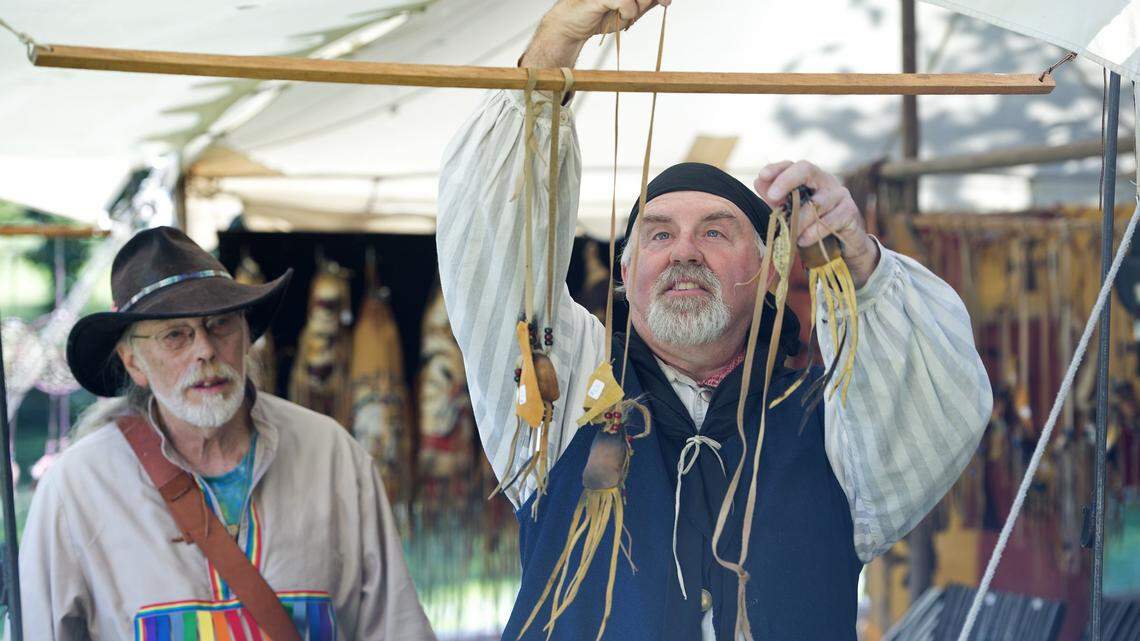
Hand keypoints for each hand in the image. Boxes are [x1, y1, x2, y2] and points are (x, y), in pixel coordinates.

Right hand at [521, 0, 669, 67]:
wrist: (572, 27)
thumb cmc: (599, 16)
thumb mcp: (630, 11)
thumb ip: (646, 2)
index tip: (667, 2)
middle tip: (656, 5)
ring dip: (641, 6)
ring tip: (630, 14)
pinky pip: (625, 1)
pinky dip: (629, 12)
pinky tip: (624, 17)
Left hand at [754, 160, 879, 287]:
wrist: (843, 247)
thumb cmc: (813, 226)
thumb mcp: (792, 211)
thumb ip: (776, 198)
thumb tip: (759, 181)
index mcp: (810, 178)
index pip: (793, 165)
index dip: (777, 168)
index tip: (762, 176)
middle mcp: (826, 181)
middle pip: (806, 169)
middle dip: (787, 180)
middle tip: (772, 197)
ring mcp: (840, 195)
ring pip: (817, 202)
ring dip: (799, 219)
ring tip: (789, 234)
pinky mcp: (850, 212)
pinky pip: (829, 220)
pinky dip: (813, 233)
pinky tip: (802, 241)